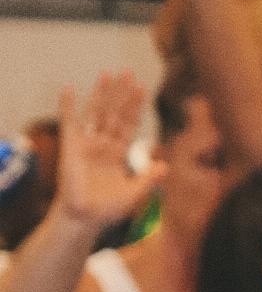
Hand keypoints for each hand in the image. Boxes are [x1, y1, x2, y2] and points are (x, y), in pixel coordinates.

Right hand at [52, 73, 162, 234]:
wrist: (84, 219)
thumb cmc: (107, 210)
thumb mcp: (133, 194)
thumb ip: (148, 179)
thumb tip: (165, 166)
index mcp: (118, 153)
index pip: (128, 124)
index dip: (135, 107)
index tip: (142, 87)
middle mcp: (103, 144)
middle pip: (114, 113)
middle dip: (122, 94)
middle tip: (128, 72)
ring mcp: (86, 144)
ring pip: (95, 112)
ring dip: (101, 93)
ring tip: (108, 74)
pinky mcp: (70, 147)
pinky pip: (68, 122)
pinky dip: (67, 106)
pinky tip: (68, 90)